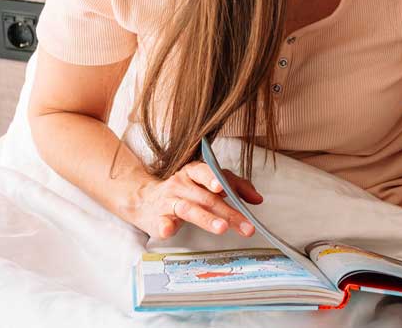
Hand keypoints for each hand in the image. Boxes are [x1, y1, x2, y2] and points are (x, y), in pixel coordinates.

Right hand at [129, 161, 263, 239]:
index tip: (225, 187)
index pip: (208, 173)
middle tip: (246, 226)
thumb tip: (257, 198)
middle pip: (207, 198)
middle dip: (228, 212)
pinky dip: (165, 226)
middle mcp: (181, 184)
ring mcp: (168, 201)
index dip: (216, 179)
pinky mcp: (157, 219)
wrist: (144, 200)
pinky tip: (169, 230)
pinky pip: (162, 222)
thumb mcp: (207, 183)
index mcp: (194, 172)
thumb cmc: (183, 191)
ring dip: (206, 219)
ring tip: (222, 228)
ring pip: (189, 209)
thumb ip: (234, 186)